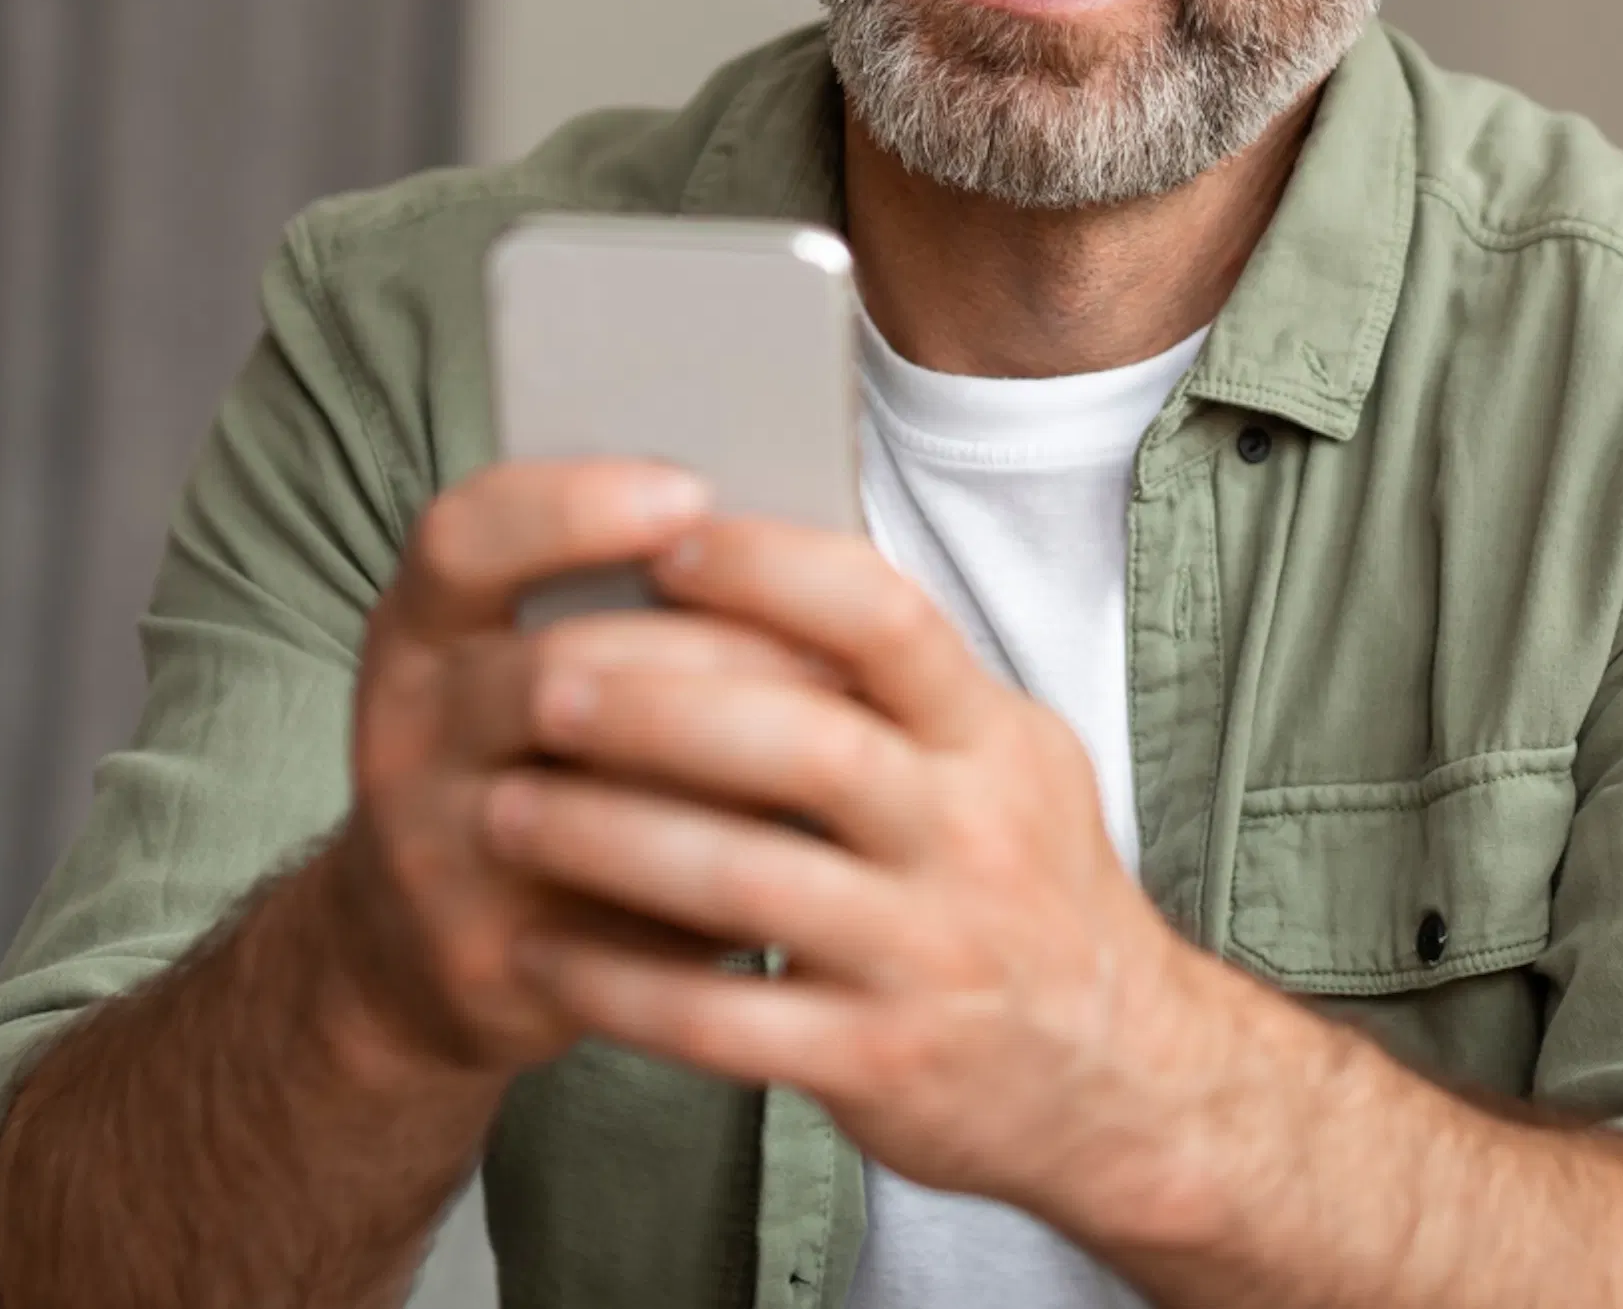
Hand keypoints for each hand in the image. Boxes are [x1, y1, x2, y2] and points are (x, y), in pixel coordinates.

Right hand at [325, 462, 843, 1082]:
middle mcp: (405, 733)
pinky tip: (791, 848)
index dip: (572, 507)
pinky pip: (616, 909)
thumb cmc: (528, 767)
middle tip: (834, 652)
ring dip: (728, 765)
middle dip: (713, 652)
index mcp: (418, 632)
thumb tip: (796, 548)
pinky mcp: (487, 958)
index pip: (462, 538)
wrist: (421, 956)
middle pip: (558, 668)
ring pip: (592, 794)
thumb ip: (628, 608)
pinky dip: (713, 869)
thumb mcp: (522, 665)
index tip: (691, 493)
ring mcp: (433, 853)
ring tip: (839, 744)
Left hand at [472, 515, 1228, 1237]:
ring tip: (500, 809)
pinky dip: (620, 984)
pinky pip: (726, 1022)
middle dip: (658, 706)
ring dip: (608, 841)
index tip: (664, 542)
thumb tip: (743, 573)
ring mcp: (929, 956)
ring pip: (750, 882)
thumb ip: (900, 689)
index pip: (889, 620)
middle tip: (538, 682)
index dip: (772, 572)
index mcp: (993, 739)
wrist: (1122, 1080)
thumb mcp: (1006, 764)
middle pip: (806, 744)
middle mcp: (971, 836)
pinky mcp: (882, 1064)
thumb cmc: (1026, 892)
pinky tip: (540, 950)